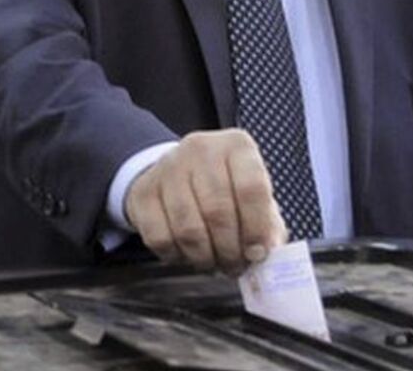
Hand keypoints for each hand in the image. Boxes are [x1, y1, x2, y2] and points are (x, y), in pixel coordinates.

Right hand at [125, 128, 286, 274]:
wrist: (175, 173)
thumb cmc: (223, 188)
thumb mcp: (252, 196)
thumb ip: (268, 224)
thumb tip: (269, 250)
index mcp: (236, 146)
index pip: (251, 188)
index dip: (257, 228)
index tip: (258, 253)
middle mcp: (201, 149)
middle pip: (218, 211)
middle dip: (230, 250)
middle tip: (235, 266)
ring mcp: (168, 168)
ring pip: (188, 229)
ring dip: (205, 257)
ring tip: (214, 262)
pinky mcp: (143, 192)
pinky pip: (160, 238)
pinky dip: (177, 256)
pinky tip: (187, 253)